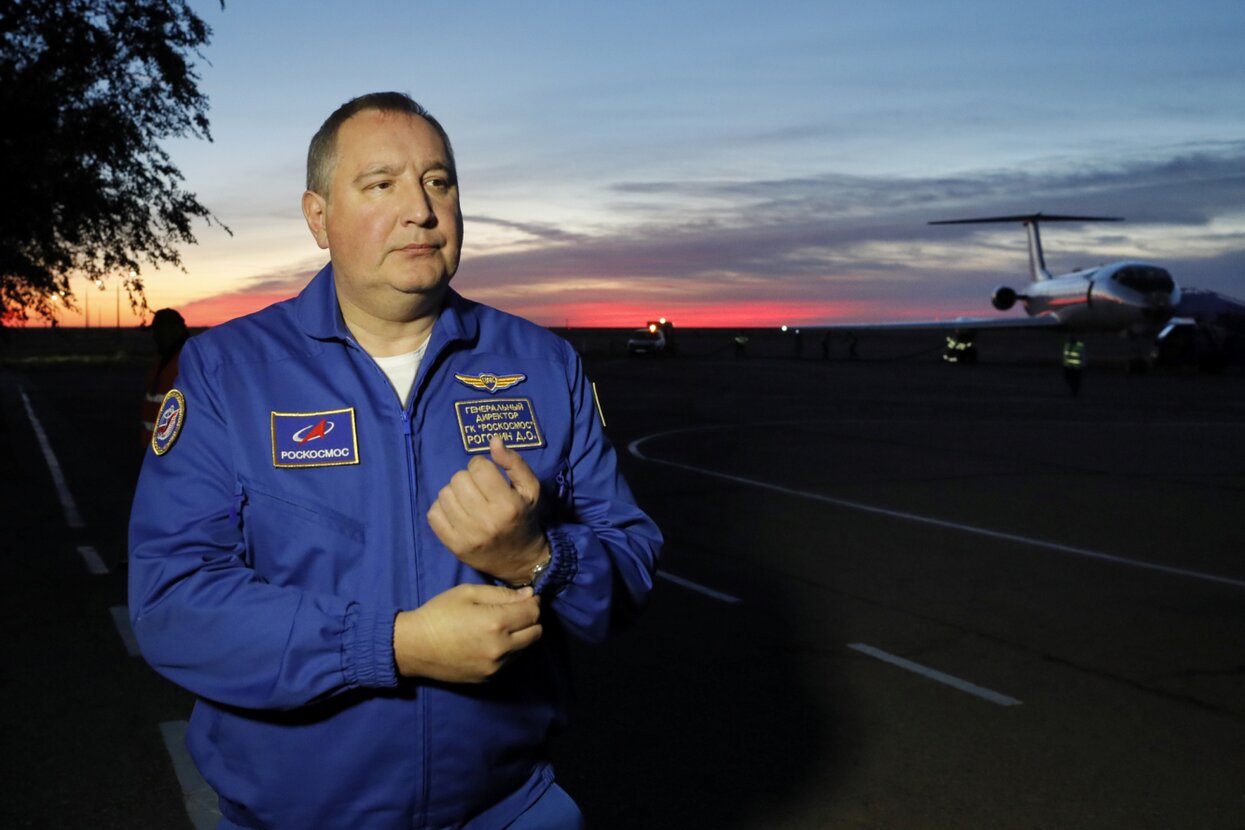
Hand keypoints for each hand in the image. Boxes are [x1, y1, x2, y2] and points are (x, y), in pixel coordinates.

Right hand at [393, 583, 541, 682]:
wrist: (414, 647)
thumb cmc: (439, 613)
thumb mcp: (468, 593)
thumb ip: (502, 594)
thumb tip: (529, 595)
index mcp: (496, 623)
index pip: (533, 613)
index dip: (533, 602)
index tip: (526, 598)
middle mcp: (501, 648)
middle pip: (536, 633)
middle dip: (531, 619)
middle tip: (515, 612)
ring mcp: (495, 666)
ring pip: (525, 649)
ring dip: (521, 636)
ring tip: (502, 627)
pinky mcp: (488, 678)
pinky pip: (510, 662)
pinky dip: (509, 650)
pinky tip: (491, 642)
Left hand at [427, 436, 549, 584]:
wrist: (521, 560)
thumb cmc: (525, 518)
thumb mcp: (530, 489)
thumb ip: (514, 463)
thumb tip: (494, 441)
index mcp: (508, 505)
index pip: (478, 467)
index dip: (482, 466)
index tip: (489, 476)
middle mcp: (486, 521)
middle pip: (458, 479)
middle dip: (468, 479)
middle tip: (478, 490)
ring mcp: (467, 536)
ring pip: (444, 494)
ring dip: (454, 493)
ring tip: (468, 501)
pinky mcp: (453, 546)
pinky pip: (433, 514)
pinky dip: (442, 509)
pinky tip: (456, 513)